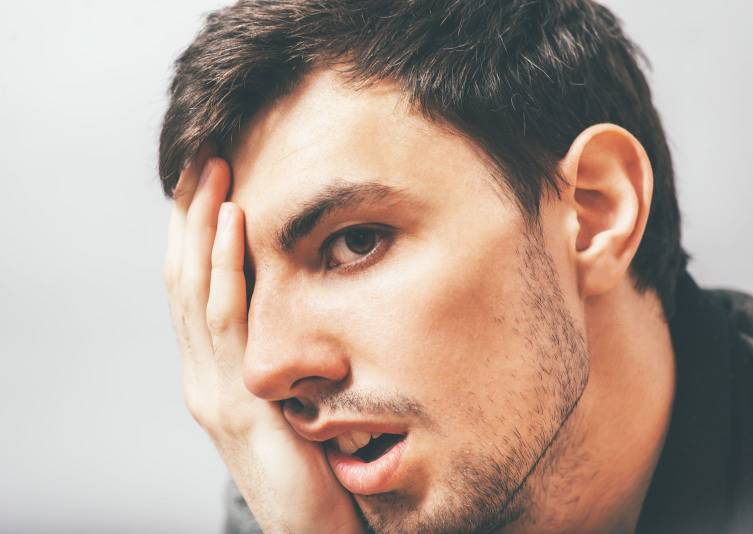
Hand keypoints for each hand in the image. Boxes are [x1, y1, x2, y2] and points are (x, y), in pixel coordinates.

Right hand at [162, 152, 362, 533]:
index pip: (194, 288)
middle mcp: (202, 375)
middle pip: (184, 277)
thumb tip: (299, 311)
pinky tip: (236, 224)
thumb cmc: (311, 468)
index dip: (194, 233)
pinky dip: (227, 268)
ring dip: (204, 225)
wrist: (314, 532)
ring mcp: (212, 389)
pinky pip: (228, 322)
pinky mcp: (236, 403)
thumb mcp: (288, 402)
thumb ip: (279, 359)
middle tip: (200, 157)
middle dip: (190, 215)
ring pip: (196, 289)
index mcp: (213, 372)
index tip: (206, 182)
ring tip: (214, 171)